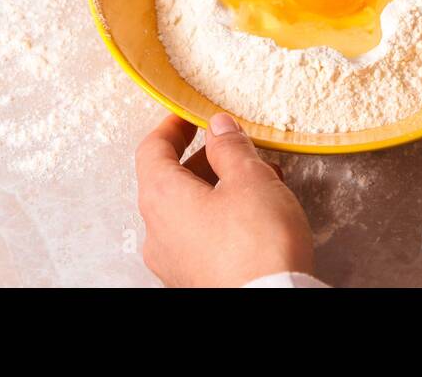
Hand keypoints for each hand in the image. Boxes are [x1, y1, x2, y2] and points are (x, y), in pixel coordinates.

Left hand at [135, 113, 314, 286]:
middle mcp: (158, 232)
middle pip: (170, 181)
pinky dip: (220, 218)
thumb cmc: (257, 245)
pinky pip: (199, 238)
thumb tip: (218, 128)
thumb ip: (231, 148)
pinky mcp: (193, 280)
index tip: (188, 114)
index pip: (151, 150)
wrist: (269, 306)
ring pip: (188, 211)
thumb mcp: (250, 179)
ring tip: (258, 181)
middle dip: (204, 159)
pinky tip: (255, 216)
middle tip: (235, 147)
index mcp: (162, 198)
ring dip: (217, 189)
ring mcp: (173, 261)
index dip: (171, 126)